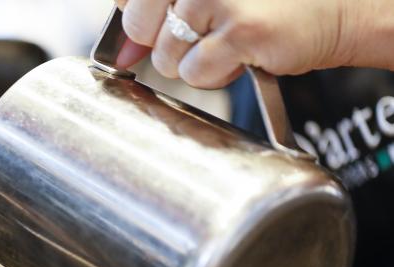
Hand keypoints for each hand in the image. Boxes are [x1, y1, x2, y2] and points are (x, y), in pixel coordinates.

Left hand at [113, 0, 378, 88]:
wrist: (331, 9)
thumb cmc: (261, 5)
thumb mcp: (201, 0)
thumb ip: (153, 19)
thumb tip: (120, 57)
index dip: (138, 19)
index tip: (157, 25)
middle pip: (137, 25)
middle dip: (166, 42)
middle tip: (203, 34)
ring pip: (165, 56)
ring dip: (194, 61)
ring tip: (228, 42)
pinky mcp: (238, 30)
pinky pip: (194, 73)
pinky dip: (215, 75)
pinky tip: (240, 56)